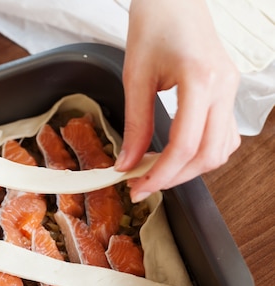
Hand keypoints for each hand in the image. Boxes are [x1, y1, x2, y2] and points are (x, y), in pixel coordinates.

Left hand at [115, 0, 240, 201]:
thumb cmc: (154, 26)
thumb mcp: (135, 77)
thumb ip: (135, 124)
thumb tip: (126, 163)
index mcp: (201, 80)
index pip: (186, 145)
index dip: (161, 173)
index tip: (138, 186)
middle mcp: (224, 87)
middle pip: (209, 154)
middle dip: (176, 177)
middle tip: (144, 185)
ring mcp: (231, 89)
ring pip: (222, 149)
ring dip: (191, 168)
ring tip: (157, 172)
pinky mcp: (228, 91)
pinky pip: (225, 134)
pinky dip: (203, 152)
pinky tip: (177, 154)